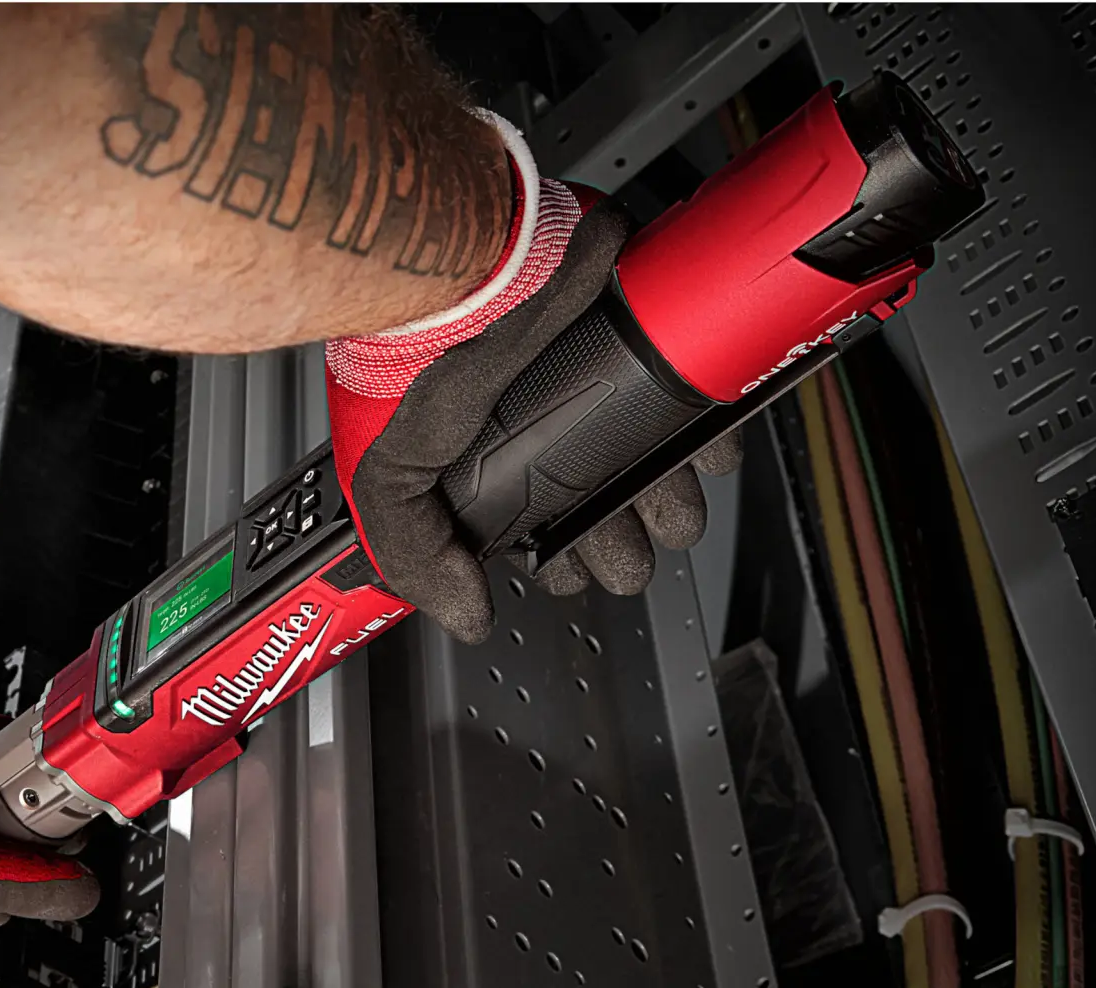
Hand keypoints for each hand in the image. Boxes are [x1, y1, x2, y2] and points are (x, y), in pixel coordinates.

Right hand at [325, 115, 738, 643]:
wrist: (462, 263)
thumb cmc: (419, 355)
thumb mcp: (389, 473)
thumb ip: (415, 551)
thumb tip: (470, 616)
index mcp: (500, 473)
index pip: (550, 545)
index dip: (566, 565)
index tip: (565, 558)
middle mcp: (557, 438)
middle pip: (617, 527)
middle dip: (622, 544)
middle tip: (612, 531)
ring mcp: (608, 397)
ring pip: (667, 486)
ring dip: (669, 503)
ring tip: (656, 494)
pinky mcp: (654, 353)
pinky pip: (705, 419)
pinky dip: (707, 443)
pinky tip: (689, 445)